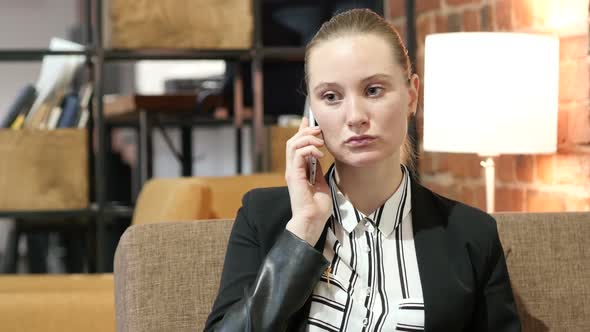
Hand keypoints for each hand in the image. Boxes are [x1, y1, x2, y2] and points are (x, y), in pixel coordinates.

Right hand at [284, 118, 331, 245]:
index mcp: (298, 170)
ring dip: (307, 138)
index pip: (296, 145)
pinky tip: (319, 153)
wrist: (312, 221)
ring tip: (320, 142)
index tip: (308, 120)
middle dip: (306, 131)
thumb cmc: (317, 207)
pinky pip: (298, 154)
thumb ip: (318, 170)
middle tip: (319, 130)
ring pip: (292, 144)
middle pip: (292, 141)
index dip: (301, 131)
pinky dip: (309, 149)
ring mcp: (292, 172)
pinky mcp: (294, 176)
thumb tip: (320, 158)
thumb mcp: (321, 183)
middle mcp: (293, 169)